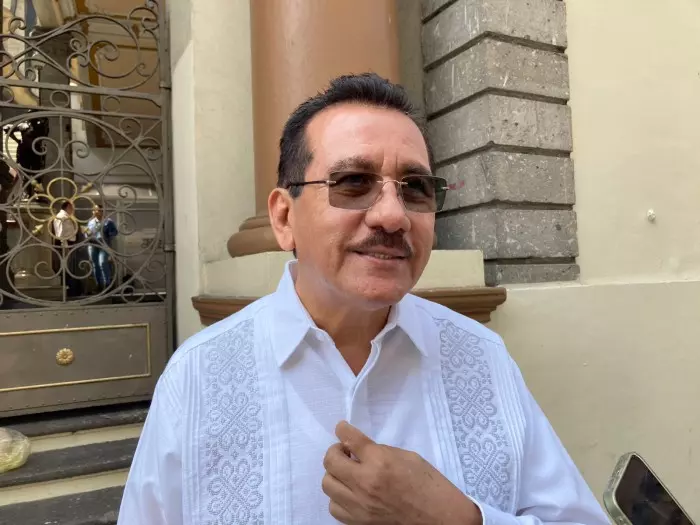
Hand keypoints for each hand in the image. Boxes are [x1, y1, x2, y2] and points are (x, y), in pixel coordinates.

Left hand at [322, 421, 481, 524]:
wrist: (440, 517)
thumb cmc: (428, 484)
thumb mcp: (407, 457)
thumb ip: (380, 451)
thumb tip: (360, 449)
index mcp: (380, 461)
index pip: (350, 439)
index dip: (343, 430)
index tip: (341, 428)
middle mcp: (365, 482)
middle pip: (330, 461)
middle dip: (336, 451)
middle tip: (346, 452)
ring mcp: (359, 505)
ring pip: (327, 484)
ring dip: (335, 474)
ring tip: (348, 472)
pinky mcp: (359, 521)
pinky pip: (334, 506)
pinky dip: (338, 497)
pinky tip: (350, 492)